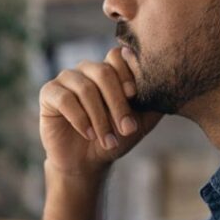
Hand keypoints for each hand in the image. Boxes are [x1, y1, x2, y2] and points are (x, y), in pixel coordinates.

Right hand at [39, 47, 161, 175]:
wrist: (87, 162)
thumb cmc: (115, 138)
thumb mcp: (141, 121)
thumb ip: (153, 101)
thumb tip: (170, 83)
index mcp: (109, 69)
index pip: (118, 57)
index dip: (127, 74)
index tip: (134, 96)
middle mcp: (86, 69)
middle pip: (103, 73)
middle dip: (117, 104)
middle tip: (127, 130)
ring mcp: (66, 79)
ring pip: (85, 88)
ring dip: (100, 118)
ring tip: (108, 140)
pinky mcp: (49, 93)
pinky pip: (65, 99)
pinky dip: (80, 119)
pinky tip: (89, 134)